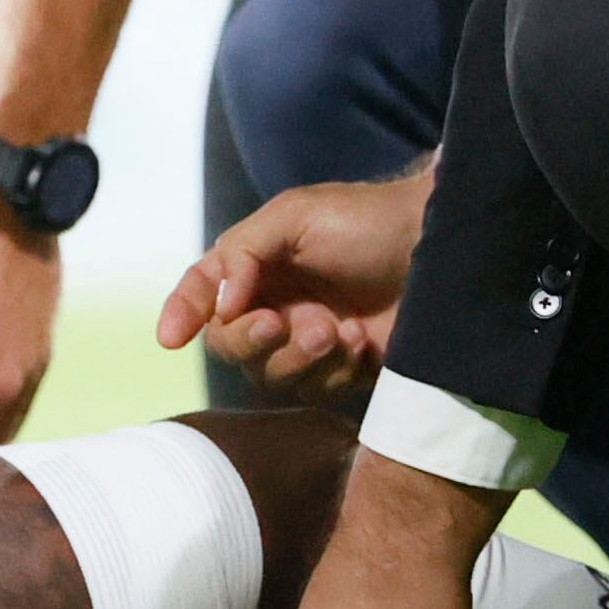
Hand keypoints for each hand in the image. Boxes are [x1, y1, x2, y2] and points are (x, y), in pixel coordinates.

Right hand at [156, 169, 431, 403]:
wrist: (438, 246)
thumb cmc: (366, 221)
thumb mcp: (294, 216)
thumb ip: (244, 252)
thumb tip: (219, 303)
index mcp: (255, 266)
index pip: (203, 294)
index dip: (182, 313)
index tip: (170, 338)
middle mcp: (274, 305)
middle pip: (230, 345)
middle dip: (251, 340)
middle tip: (284, 322)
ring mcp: (308, 341)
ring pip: (270, 375)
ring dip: (299, 357)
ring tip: (336, 329)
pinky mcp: (344, 370)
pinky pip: (317, 392)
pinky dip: (336, 370)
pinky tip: (363, 341)